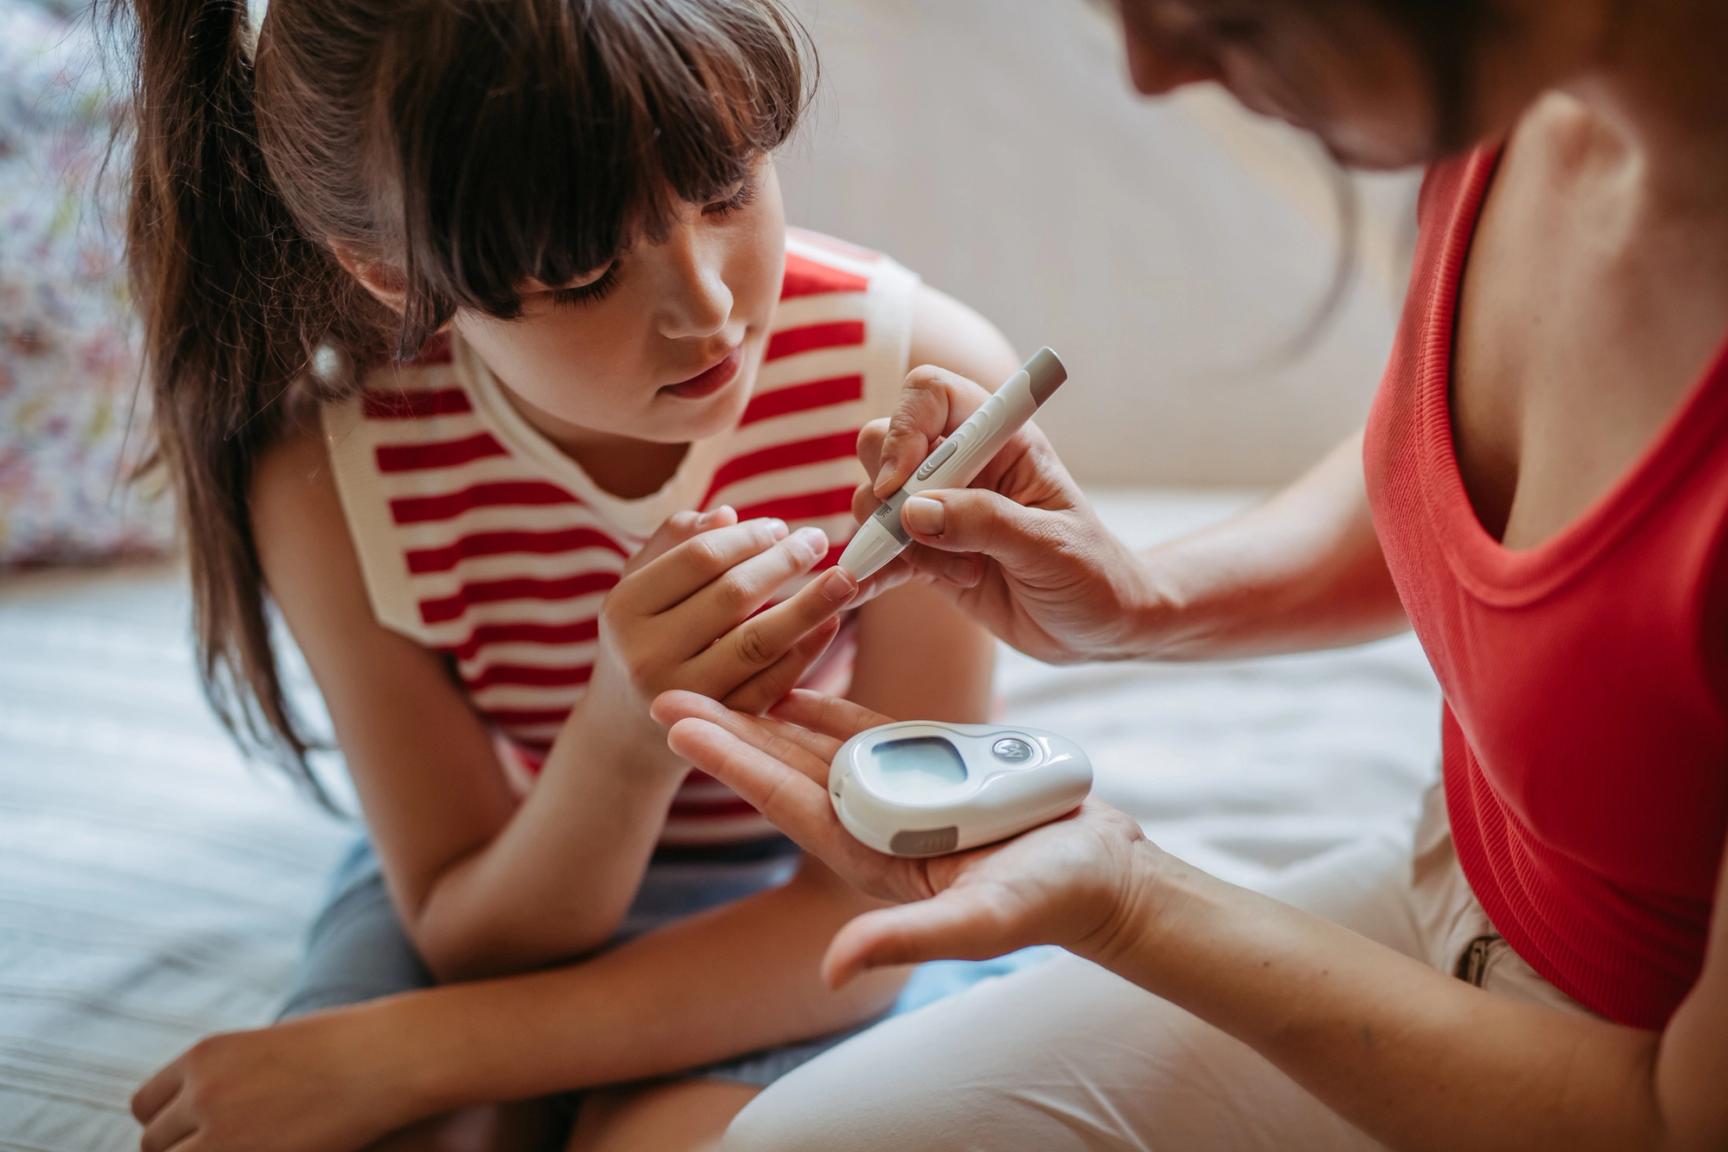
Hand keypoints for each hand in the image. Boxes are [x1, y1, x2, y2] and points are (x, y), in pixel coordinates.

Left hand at [132, 1009, 416, 1151]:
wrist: (387, 1058)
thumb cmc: (345, 1050)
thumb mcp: (270, 1050)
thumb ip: (227, 1079)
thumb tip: (203, 1119)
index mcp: (204, 1056)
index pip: (146, 1106)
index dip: (170, 1124)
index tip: (198, 1132)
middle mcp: (201, 1092)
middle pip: (154, 1143)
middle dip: (184, 1148)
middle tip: (232, 1143)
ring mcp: (220, 1131)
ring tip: (253, 1144)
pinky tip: (270, 1149)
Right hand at [579, 506, 859, 766]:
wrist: (623, 730)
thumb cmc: (639, 639)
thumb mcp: (638, 588)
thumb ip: (674, 542)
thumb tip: (728, 515)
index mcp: (625, 608)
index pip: (699, 558)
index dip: (748, 537)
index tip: (781, 526)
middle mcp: (648, 654)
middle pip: (733, 596)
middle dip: (785, 563)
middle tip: (819, 542)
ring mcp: (685, 696)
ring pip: (758, 642)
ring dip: (808, 606)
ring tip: (844, 579)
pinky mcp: (719, 726)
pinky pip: (771, 685)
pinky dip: (805, 653)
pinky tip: (828, 624)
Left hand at [651, 689, 1153, 986]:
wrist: (1103, 874)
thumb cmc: (1050, 899)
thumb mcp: (980, 923)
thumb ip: (905, 940)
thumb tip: (832, 969)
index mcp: (871, 855)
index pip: (785, 799)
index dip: (730, 761)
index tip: (677, 727)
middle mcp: (873, 822)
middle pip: (783, 766)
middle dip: (726, 729)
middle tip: (662, 690)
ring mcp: (899, 794)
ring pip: (817, 744)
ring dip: (766, 710)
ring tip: (716, 675)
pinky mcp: (932, 768)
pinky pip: (868, 731)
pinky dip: (829, 706)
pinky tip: (794, 683)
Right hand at [848, 366, 1156, 663]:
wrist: (1097, 626)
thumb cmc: (1091, 573)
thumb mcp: (1048, 547)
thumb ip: (983, 523)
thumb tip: (912, 511)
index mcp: (1001, 440)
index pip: (932, 394)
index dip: (905, 429)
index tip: (901, 483)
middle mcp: (963, 464)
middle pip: (883, 442)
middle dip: (889, 492)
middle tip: (920, 536)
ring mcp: (939, 508)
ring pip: (876, 500)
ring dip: (900, 543)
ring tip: (964, 573)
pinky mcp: (925, 552)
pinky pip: (879, 550)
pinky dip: (871, 569)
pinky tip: (871, 588)